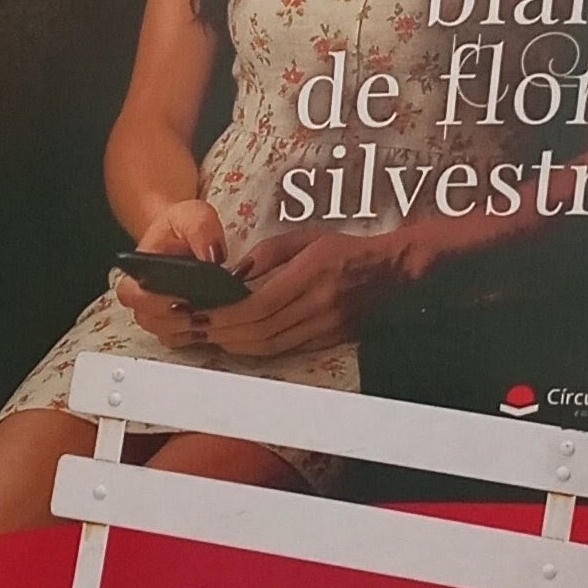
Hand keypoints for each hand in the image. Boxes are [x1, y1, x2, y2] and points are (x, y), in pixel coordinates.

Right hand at [109, 195, 226, 345]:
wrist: (185, 237)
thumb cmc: (182, 228)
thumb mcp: (193, 215)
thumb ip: (201, 229)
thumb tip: (214, 257)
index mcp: (138, 269)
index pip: (130, 293)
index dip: (153, 301)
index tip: (183, 297)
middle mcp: (144, 296)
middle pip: (147, 319)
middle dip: (175, 318)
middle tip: (203, 308)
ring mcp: (159, 314)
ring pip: (165, 333)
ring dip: (189, 328)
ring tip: (213, 314)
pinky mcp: (176, 325)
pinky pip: (181, 341)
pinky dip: (198, 336)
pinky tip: (216, 323)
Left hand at [203, 229, 394, 359]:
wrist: (394, 271)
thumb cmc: (349, 250)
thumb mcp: (307, 238)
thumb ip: (269, 254)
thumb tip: (234, 274)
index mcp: (311, 276)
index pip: (259, 305)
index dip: (226, 314)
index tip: (201, 313)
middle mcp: (317, 307)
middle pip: (259, 331)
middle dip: (222, 333)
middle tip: (194, 329)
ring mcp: (324, 327)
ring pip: (270, 346)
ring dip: (235, 344)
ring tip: (209, 337)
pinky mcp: (327, 340)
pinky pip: (284, 350)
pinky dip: (256, 349)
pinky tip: (238, 343)